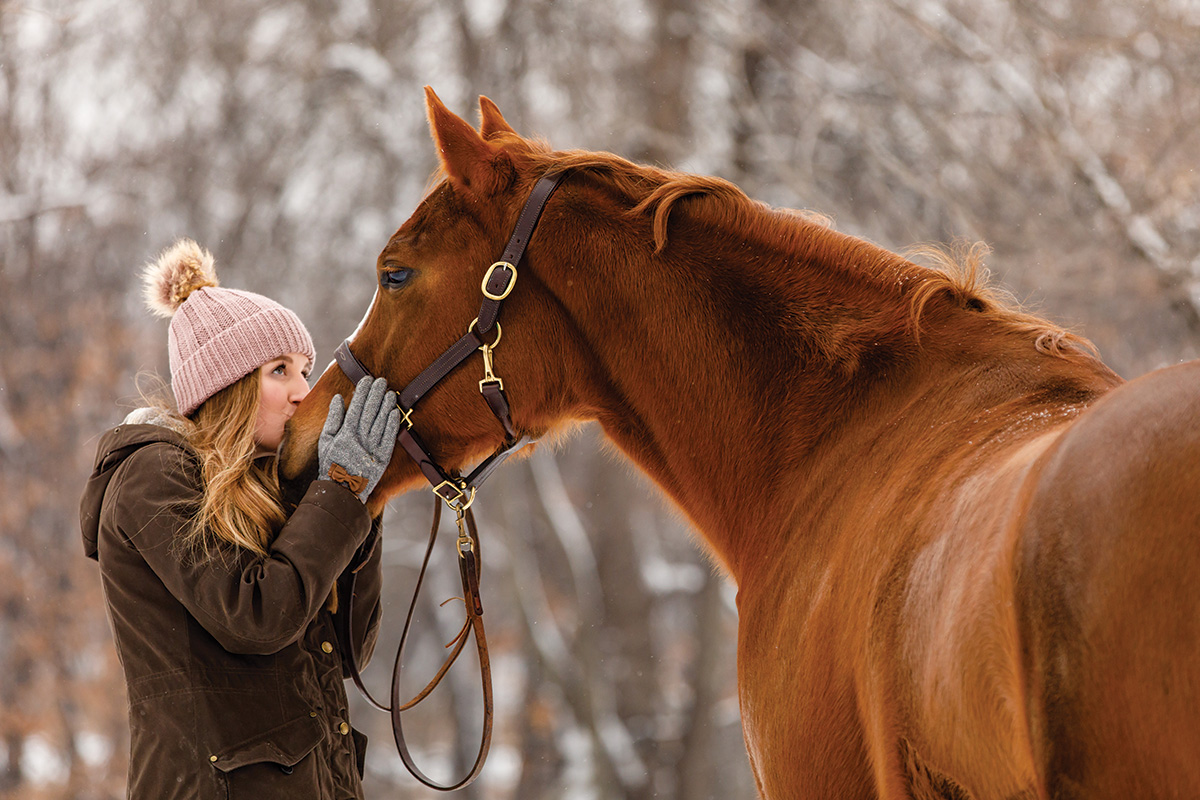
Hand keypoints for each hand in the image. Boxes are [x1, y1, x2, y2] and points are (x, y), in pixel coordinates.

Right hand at [317, 376, 400, 502]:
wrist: (341, 491)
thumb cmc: (331, 464)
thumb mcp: (326, 441)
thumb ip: (333, 419)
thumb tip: (337, 398)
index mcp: (345, 434)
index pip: (355, 408)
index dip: (362, 392)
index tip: (366, 380)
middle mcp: (360, 440)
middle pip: (370, 412)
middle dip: (375, 394)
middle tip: (381, 380)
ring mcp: (372, 449)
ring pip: (381, 422)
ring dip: (385, 406)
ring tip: (389, 392)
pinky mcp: (382, 458)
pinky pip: (389, 438)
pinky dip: (392, 424)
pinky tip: (395, 412)